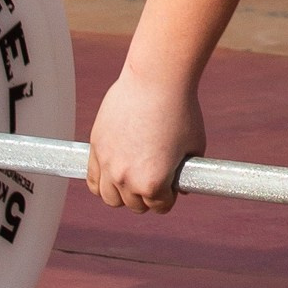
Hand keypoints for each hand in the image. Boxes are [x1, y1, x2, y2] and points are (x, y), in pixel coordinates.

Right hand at [86, 65, 203, 213]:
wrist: (155, 80)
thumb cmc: (180, 110)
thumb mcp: (195, 147)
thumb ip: (186, 172)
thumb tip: (180, 186)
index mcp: (152, 183)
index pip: (160, 207)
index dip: (170, 197)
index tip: (173, 185)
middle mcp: (126, 178)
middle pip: (135, 205)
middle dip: (148, 196)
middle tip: (156, 178)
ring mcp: (108, 163)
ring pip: (110, 198)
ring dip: (123, 193)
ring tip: (134, 178)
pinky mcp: (95, 147)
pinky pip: (92, 179)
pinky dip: (102, 182)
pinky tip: (113, 174)